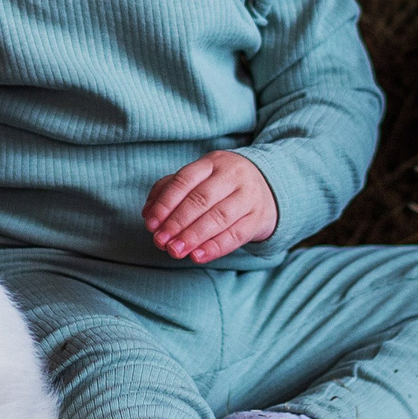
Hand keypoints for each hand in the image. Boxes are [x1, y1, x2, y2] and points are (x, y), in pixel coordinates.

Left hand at [144, 151, 277, 263]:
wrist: (269, 188)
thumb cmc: (222, 186)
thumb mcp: (198, 179)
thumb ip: (169, 191)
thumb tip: (148, 214)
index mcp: (212, 163)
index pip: (184, 180)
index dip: (165, 204)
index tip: (151, 224)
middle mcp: (232, 175)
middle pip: (201, 199)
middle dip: (177, 222)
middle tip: (160, 242)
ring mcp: (249, 196)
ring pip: (219, 217)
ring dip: (193, 236)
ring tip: (175, 250)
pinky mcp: (259, 218)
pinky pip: (236, 235)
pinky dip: (215, 247)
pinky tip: (197, 255)